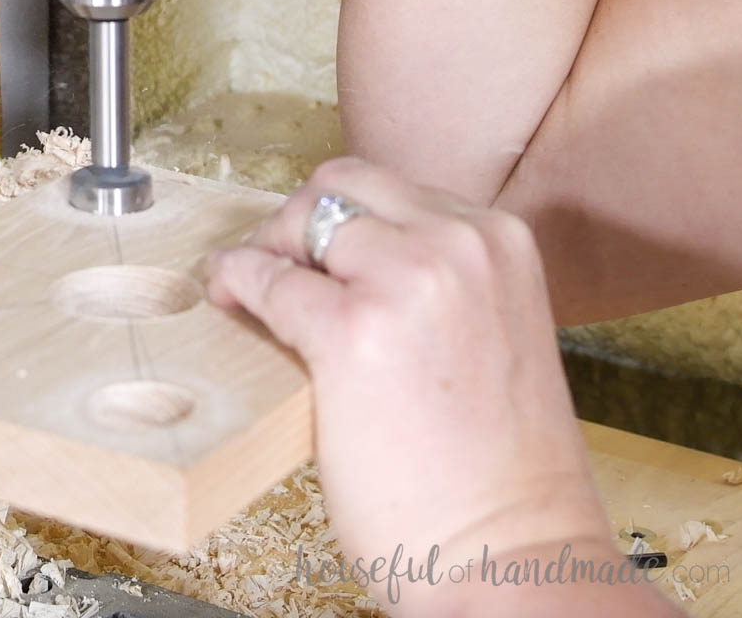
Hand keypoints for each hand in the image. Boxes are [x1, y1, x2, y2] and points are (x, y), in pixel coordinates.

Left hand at [208, 159, 616, 616]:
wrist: (513, 556)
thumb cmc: (499, 467)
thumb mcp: (485, 329)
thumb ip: (430, 279)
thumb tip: (334, 260)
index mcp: (498, 238)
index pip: (387, 190)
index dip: (335, 221)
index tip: (310, 254)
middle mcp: (458, 242)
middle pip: (339, 186)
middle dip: (297, 222)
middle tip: (275, 267)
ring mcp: (407, 279)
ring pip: (303, 220)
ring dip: (269, 250)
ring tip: (254, 294)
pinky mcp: (352, 330)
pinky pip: (266, 280)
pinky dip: (235, 282)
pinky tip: (228, 298)